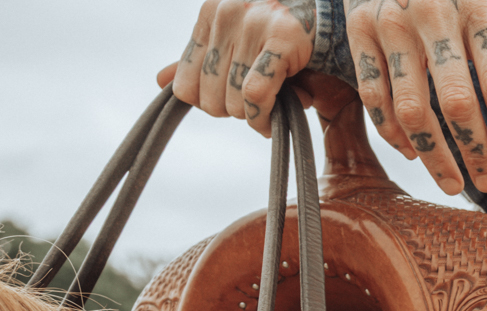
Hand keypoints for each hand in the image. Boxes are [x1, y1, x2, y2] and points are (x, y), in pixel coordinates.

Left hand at [162, 0, 318, 135]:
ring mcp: (254, 25)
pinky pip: (257, 93)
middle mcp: (227, 15)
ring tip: (268, 114)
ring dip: (253, 119)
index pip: (185, 84)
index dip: (206, 104)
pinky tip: (270, 123)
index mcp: (210, 13)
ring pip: (234, 99)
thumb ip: (199, 58)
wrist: (326, 9)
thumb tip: (160, 80)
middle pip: (210, 96)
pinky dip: (263, 118)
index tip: (228, 104)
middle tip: (254, 108)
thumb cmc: (279, 29)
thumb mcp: (234, 37)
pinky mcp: (283, 39)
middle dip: (233, 112)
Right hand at [343, 0, 486, 196]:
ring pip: (412, 108)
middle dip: (476, 151)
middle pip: (457, 101)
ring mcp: (390, 22)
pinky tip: (413, 154)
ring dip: (434, 155)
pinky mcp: (358, 30)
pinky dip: (393, 133)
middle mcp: (432, 14)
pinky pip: (374, 97)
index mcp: (477, 8)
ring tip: (453, 184)